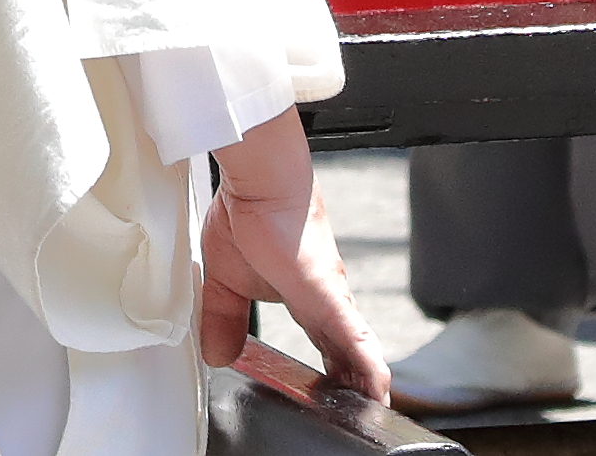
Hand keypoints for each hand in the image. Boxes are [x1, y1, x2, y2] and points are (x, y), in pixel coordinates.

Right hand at [197, 116, 385, 398]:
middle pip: (346, 354)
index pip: (323, 342)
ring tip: (376, 411)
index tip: (335, 392)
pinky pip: (358, 341)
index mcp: (301, 298)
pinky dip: (370, 368)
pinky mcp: (332, 300)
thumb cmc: (249, 214)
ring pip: (359, 353)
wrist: (260, 184)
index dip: (332, 369)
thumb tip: (216, 354)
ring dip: (367, 383)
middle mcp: (323, 303)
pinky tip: (380, 391)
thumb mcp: (224, 281)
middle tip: (363, 411)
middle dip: (354, 384)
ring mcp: (331, 303)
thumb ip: (223, 319)